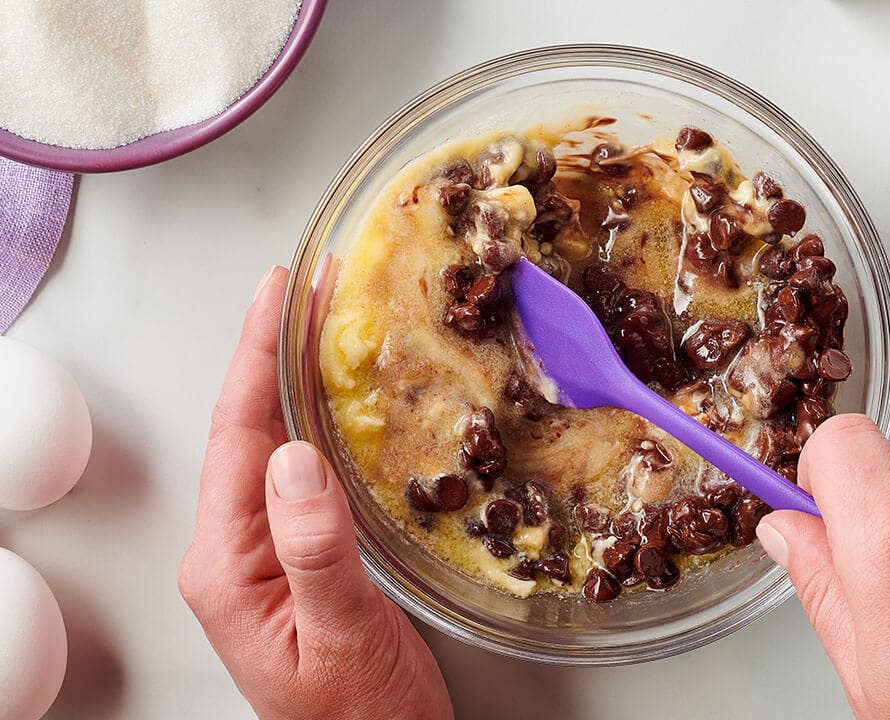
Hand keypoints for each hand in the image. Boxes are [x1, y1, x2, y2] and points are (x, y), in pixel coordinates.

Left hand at [179, 266, 452, 719]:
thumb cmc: (357, 716)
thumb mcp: (338, 636)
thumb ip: (314, 550)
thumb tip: (295, 459)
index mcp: (225, 563)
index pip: (235, 435)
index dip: (255, 356)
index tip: (275, 294)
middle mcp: (234, 549)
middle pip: (247, 427)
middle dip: (272, 351)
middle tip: (305, 287)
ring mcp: (263, 551)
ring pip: (274, 442)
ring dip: (294, 379)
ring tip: (321, 322)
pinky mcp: (297, 554)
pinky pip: (302, 469)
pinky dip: (318, 420)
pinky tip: (340, 397)